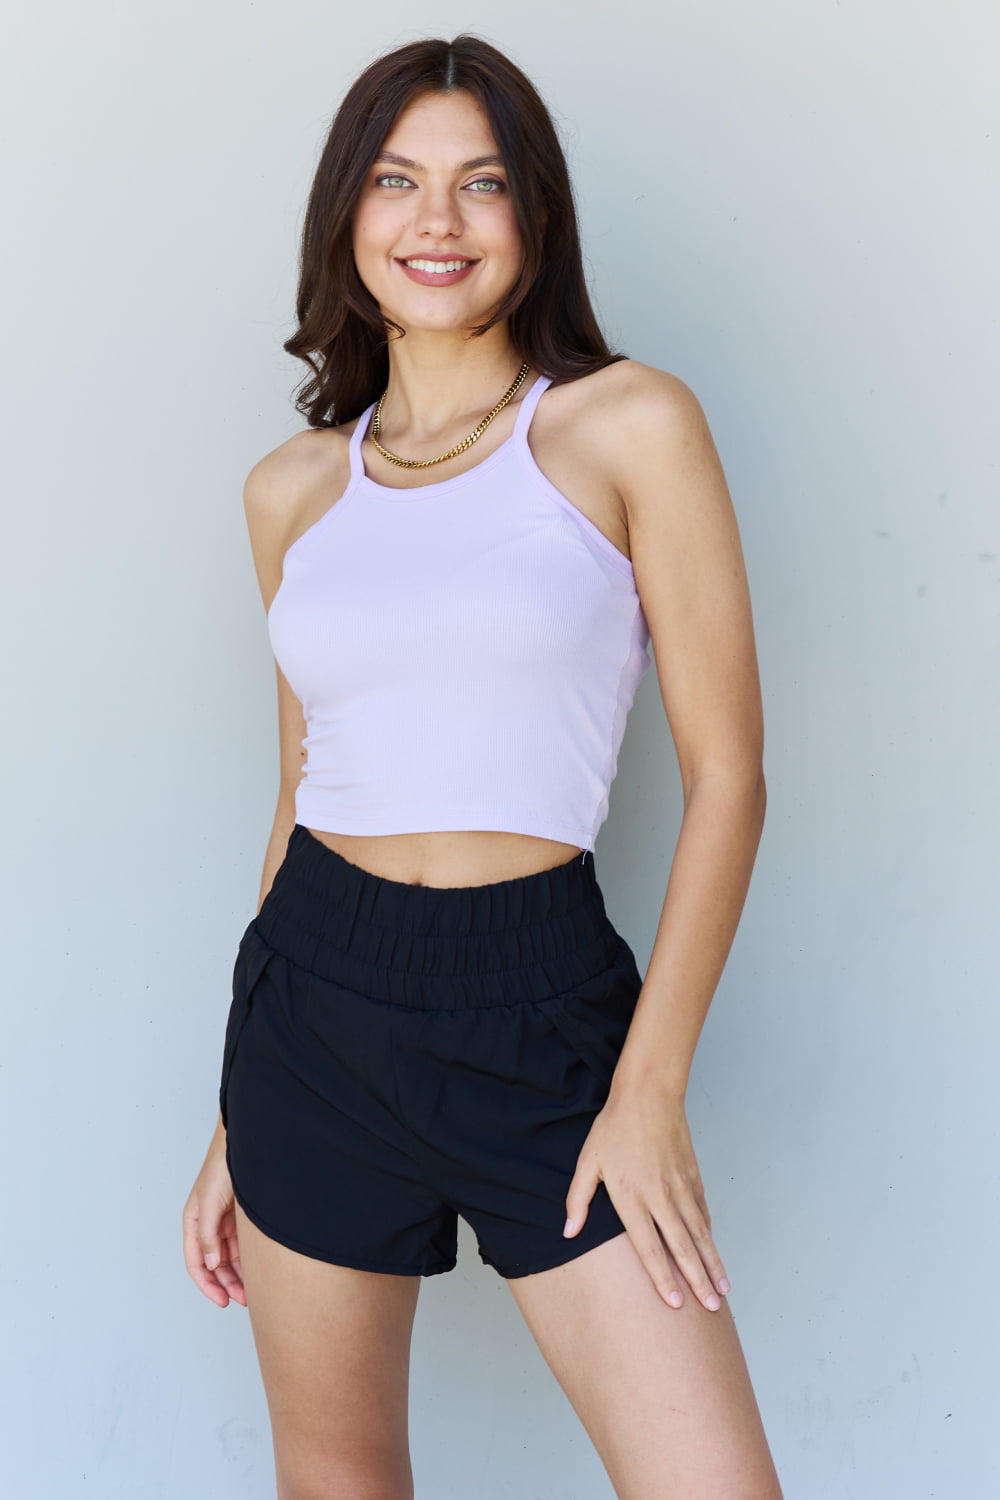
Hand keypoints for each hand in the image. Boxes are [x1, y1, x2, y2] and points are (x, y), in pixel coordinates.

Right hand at [182, 1126, 246, 1307]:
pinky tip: (259, 1272)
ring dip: (239, 1275)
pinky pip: (244, 1246)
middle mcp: (209, 1225)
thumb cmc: (222, 1166)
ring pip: (230, 1258)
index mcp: (194, 1222)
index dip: (207, 1285)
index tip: (223, 1301)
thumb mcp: (210, 1202)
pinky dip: (249, 1260)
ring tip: (254, 1292)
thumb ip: (208, 1235)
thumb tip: (210, 1264)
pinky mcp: (243, 1218)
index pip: (196, 1262)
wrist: (249, 1143)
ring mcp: (226, 1222)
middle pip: (215, 1265)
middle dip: (227, 1284)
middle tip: (244, 1300)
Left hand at [562, 1080, 730, 1311]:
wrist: (648, 1094)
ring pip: (699, 1233)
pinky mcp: (692, 1176)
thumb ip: (577, 1200)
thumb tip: (567, 1232)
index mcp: (632, 1197)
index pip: (649, 1247)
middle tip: (711, 1309)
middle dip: (697, 1281)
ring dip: (712, 1263)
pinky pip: (702, 1213)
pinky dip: (709, 1235)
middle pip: (682, 1247)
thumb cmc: (613, 1128)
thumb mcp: (588, 1162)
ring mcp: (680, 1187)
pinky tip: (713, 1252)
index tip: (674, 1304)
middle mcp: (660, 1197)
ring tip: (722, 1290)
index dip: (662, 1278)